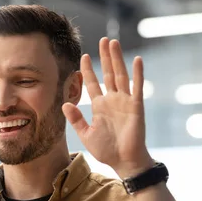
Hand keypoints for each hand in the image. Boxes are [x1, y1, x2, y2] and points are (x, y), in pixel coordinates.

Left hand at [62, 37, 152, 177]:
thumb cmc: (106, 149)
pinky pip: (137, 87)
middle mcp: (112, 100)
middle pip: (108, 73)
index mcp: (100, 106)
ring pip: (120, 75)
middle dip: (104, 57)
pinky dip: (137, 73)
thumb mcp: (86, 133)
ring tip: (113, 43)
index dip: (88, 70)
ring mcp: (125, 101)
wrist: (123, 160)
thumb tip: (64, 104)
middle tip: (102, 40)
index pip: (93, 83)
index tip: (83, 56)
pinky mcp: (136, 106)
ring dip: (117, 59)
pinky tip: (136, 60)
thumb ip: (76, 119)